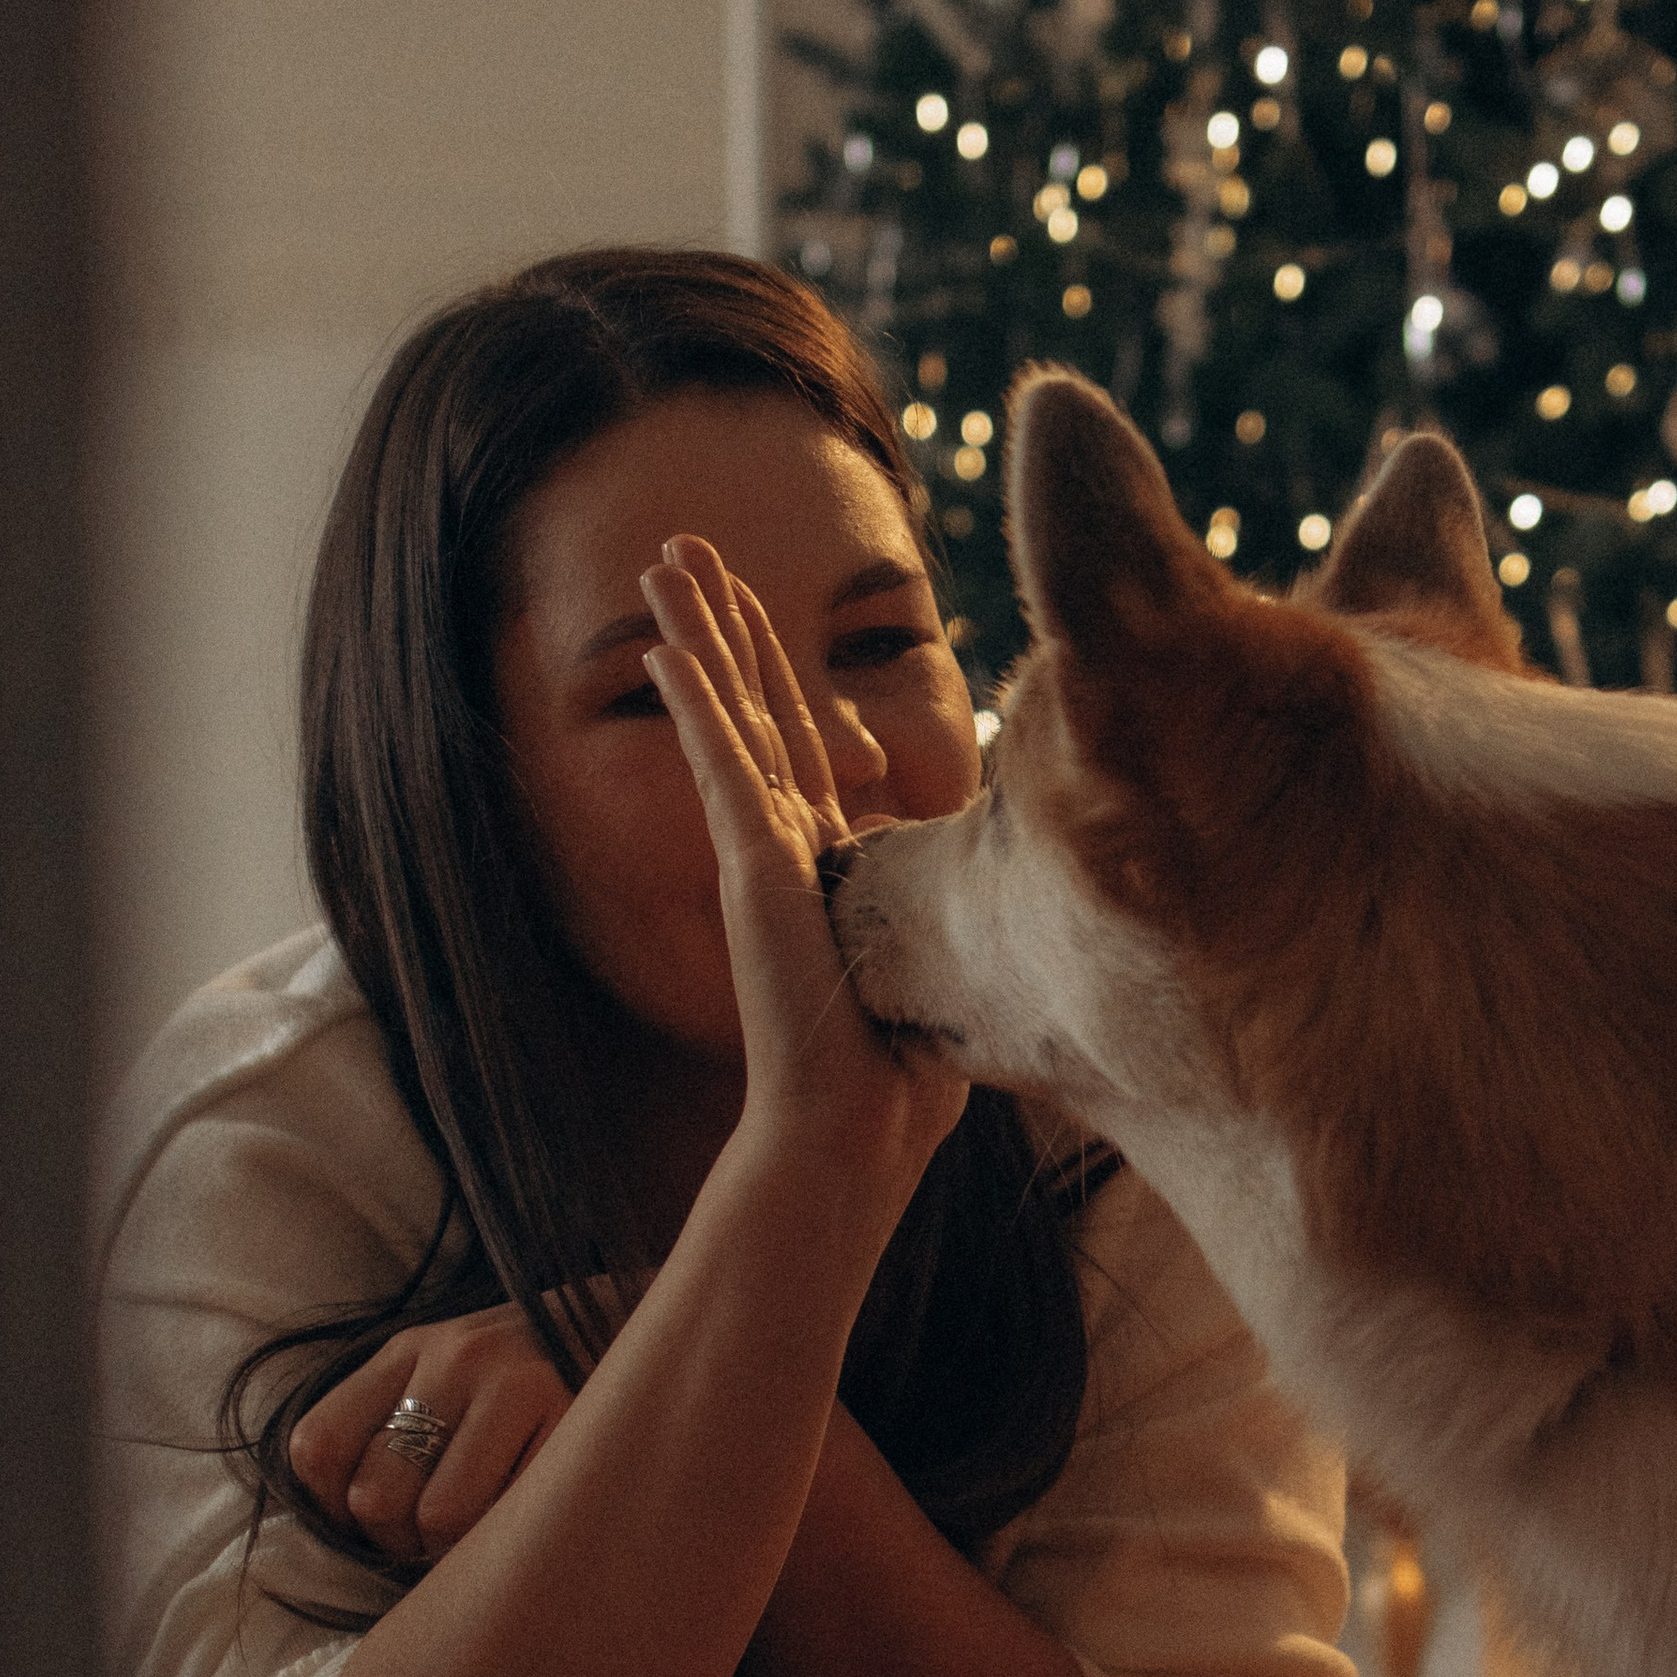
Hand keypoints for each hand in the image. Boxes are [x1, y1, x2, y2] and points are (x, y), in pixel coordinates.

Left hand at [290, 1306, 575, 1565]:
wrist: (639, 1338)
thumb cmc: (526, 1384)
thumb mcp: (446, 1378)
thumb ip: (388, 1430)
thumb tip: (344, 1524)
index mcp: (407, 1351)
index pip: (317, 1445)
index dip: (329, 1509)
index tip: (367, 1523)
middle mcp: (454, 1356)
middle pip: (374, 1496)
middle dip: (399, 1541)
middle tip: (435, 1537)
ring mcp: (515, 1381)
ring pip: (439, 1515)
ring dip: (457, 1548)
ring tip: (483, 1530)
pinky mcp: (570, 1414)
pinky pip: (509, 1516)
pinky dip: (509, 1536)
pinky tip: (525, 1515)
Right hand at [639, 536, 968, 1201]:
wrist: (854, 1126)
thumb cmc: (902, 1075)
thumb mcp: (938, 962)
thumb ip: (943, 913)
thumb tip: (1011, 903)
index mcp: (828, 863)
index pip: (802, 743)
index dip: (775, 673)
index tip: (756, 612)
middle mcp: (787, 845)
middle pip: (755, 705)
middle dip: (724, 623)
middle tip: (686, 549)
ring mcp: (763, 849)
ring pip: (728, 713)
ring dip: (698, 631)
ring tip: (666, 559)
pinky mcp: (752, 861)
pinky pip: (721, 758)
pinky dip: (695, 698)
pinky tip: (665, 643)